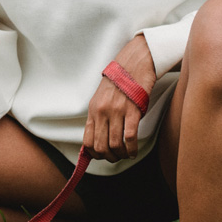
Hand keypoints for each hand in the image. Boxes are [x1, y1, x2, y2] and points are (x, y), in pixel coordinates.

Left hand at [83, 35, 156, 161]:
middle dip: (109, 157)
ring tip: (127, 155)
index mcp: (93, 111)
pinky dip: (132, 149)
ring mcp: (117, 111)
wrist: (133, 64)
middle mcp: (102, 112)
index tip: (102, 156)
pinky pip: (129, 137)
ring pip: (115, 145)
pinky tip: (134, 151)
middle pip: (100, 146)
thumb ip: (99, 117)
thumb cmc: (119, 83)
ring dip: (121, 155)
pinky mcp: (132, 110)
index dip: (94, 154)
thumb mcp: (101, 99)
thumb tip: (99, 139)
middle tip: (117, 158)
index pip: (87, 141)